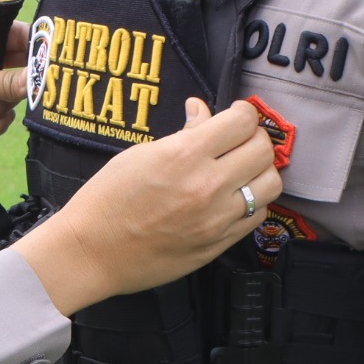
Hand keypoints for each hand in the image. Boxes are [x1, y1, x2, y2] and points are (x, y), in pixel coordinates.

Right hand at [17, 99, 283, 315]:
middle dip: (255, 137)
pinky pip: (258, 216)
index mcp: (184, 155)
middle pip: (263, 150)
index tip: (235, 115)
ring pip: (271, 184)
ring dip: (261, 171)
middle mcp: (207, 186)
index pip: (242, 122)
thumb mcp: (139, 154)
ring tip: (242, 169)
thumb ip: (182, 134)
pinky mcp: (218, 244)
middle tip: (240, 139)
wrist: (92, 251)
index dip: (243, 112)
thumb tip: (202, 111)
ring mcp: (217, 219)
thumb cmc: (106, 200)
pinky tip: (234, 198)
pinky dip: (253, 202)